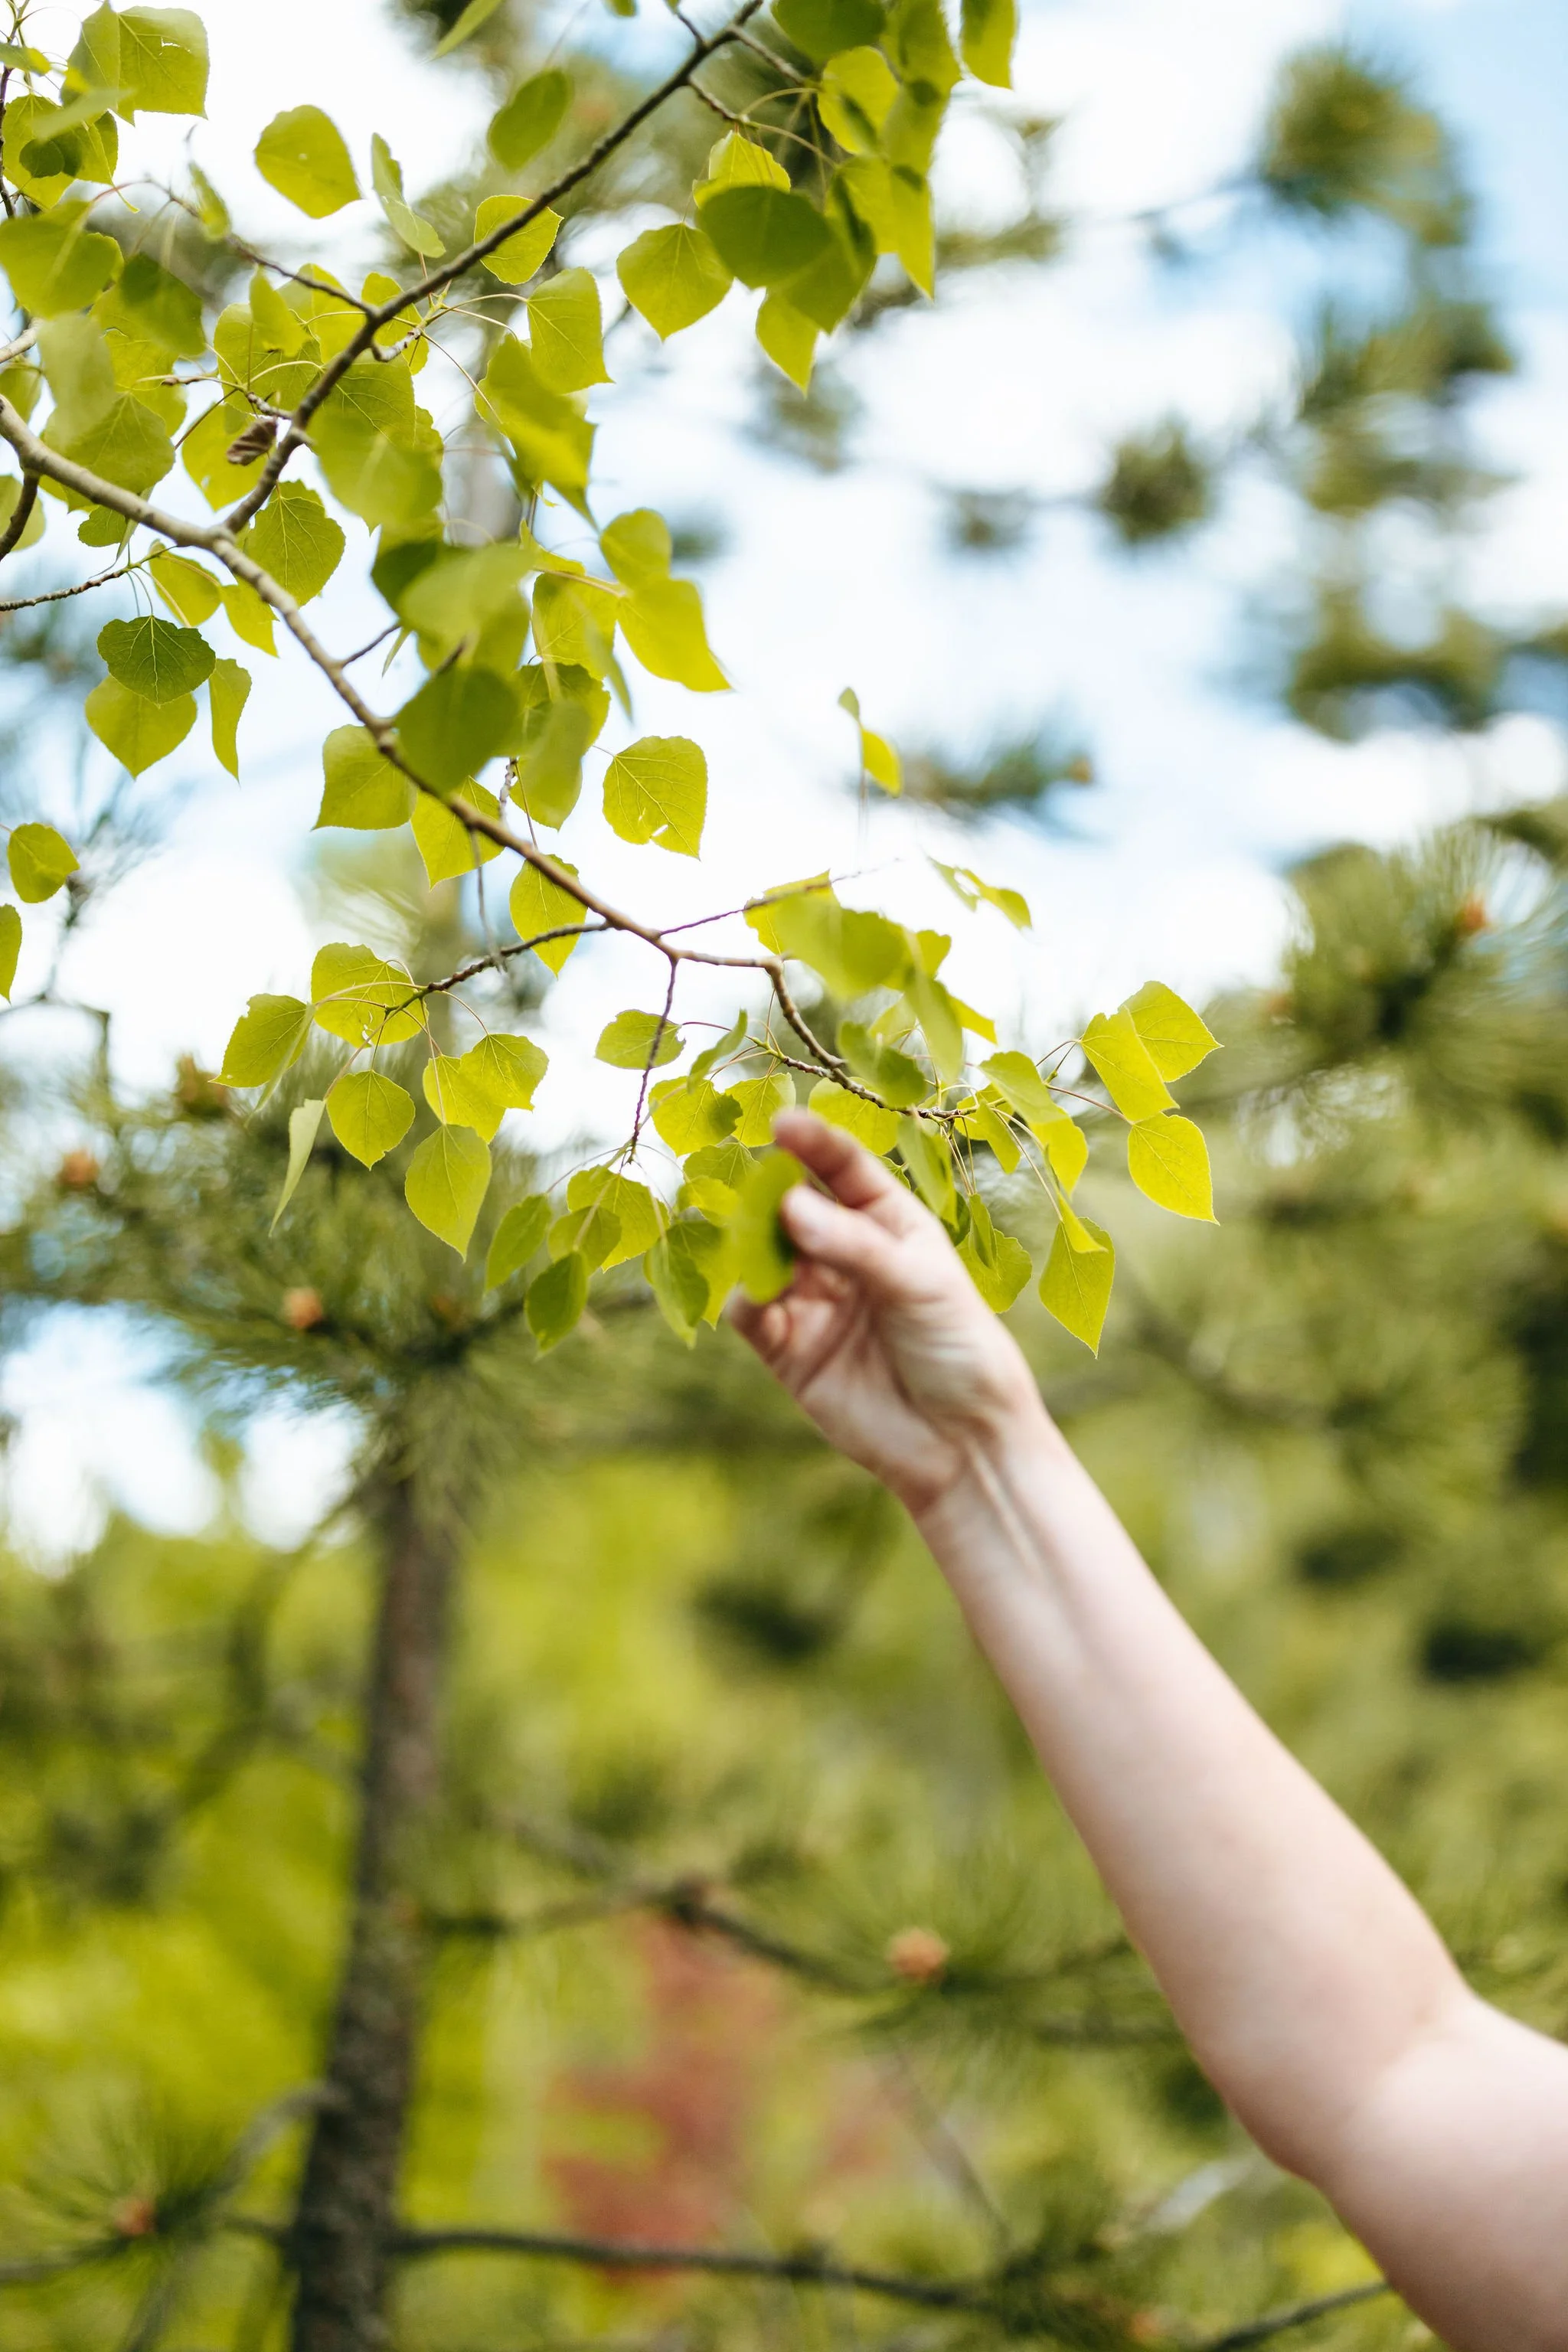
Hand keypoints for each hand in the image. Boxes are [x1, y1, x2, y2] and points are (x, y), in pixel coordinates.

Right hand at [729, 1111, 1049, 1516]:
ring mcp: (812, 1300)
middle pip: (792, 1206)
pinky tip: (758, 1299)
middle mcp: (843, 1254)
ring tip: (756, 1246)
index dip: (812, 1141)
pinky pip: (752, 1313)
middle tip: (759, 1189)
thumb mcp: (919, 1282)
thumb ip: (854, 1244)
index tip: (782, 1122)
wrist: (961, 1442)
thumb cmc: (958, 1348)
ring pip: (762, 1256)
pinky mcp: (788, 1349)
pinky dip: (746, 1300)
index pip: (842, 1168)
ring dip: (751, 1246)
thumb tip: (787, 1203)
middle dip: (769, 1192)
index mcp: (887, 1222)